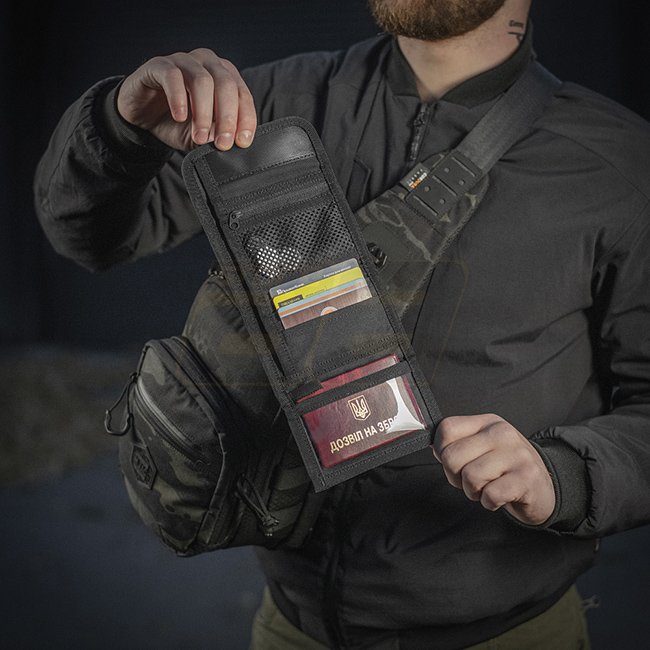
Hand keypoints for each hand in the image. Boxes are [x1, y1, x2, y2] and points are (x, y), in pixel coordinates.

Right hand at [117, 48, 256, 151]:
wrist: (141, 116)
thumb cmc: (176, 122)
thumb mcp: (199, 136)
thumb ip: (214, 136)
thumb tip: (226, 140)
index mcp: (224, 77)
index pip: (243, 95)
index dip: (245, 119)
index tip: (242, 142)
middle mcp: (207, 63)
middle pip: (226, 85)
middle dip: (228, 117)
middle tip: (223, 143)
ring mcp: (184, 61)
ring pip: (202, 81)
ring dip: (204, 113)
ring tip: (199, 136)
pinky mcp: (159, 65)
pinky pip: (173, 76)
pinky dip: (178, 98)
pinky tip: (179, 117)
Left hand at [432, 414, 554, 524]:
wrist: (544, 487)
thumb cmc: (506, 468)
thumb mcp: (482, 447)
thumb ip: (458, 444)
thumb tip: (433, 447)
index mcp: (487, 423)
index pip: (447, 429)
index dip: (441, 451)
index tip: (454, 463)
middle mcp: (502, 433)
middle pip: (452, 457)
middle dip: (455, 477)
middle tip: (471, 481)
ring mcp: (516, 454)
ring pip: (470, 477)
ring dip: (473, 492)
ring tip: (486, 488)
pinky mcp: (527, 478)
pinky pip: (490, 495)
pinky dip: (489, 502)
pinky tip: (499, 497)